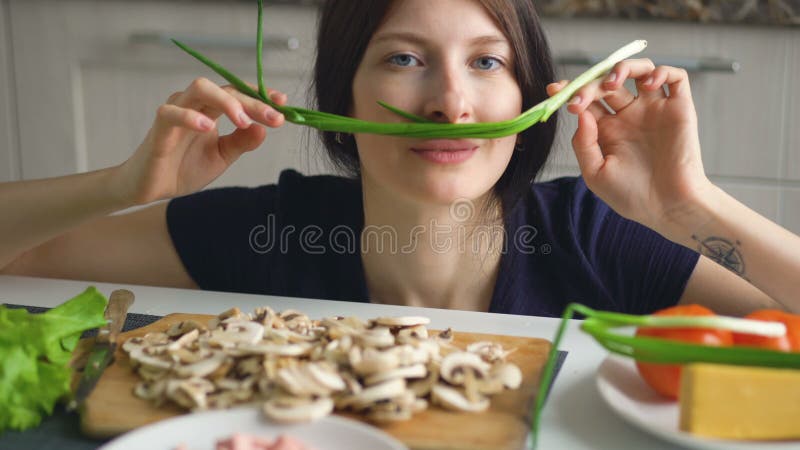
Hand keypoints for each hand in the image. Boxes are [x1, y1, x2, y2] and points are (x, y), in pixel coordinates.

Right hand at [115, 78, 286, 205]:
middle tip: (275, 118)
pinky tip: (208, 127)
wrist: (152, 188)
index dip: (261, 96)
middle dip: (253, 101)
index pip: (239, 93)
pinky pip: (172, 113)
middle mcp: (195, 104)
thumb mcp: (222, 157)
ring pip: (200, 88)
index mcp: (212, 109)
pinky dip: (191, 117)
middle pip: (226, 89)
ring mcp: (176, 111)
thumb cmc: (184, 168)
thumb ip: (242, 143)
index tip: (284, 104)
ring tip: (244, 121)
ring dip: (226, 102)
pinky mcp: (159, 127)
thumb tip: (264, 130)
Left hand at [548, 59, 712, 233]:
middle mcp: (629, 116)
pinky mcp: (679, 108)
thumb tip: (581, 112)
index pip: (587, 100)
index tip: (554, 90)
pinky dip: (661, 71)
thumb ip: (583, 143)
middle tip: (579, 98)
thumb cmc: (632, 196)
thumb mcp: (595, 173)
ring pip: (639, 70)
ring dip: (622, 68)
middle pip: (608, 83)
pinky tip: (647, 84)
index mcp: (607, 130)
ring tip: (611, 83)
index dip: (570, 90)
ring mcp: (654, 110)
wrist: (669, 208)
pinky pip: (675, 77)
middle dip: (590, 84)